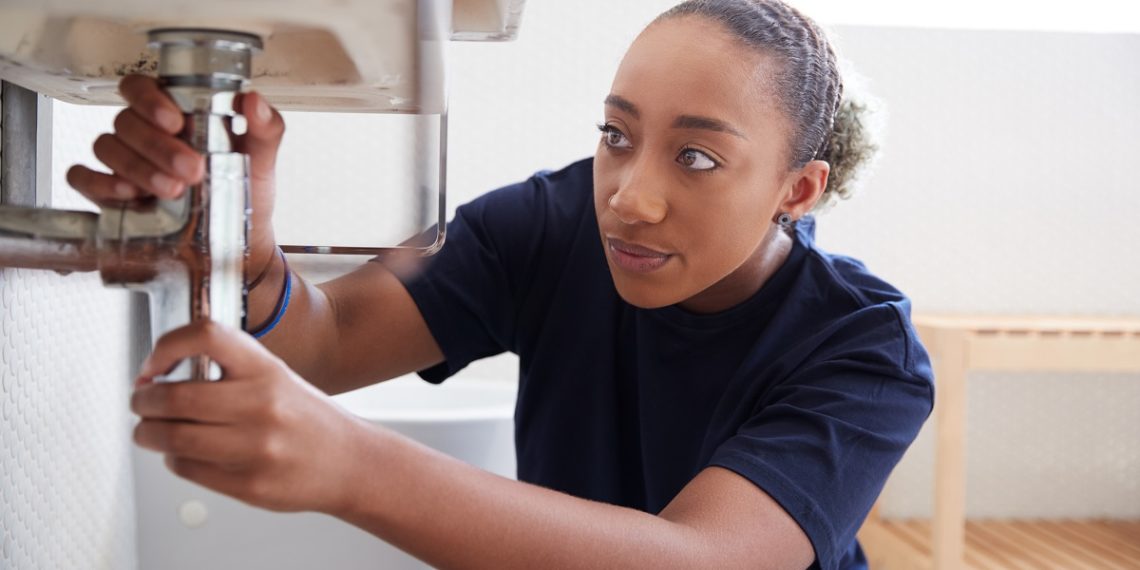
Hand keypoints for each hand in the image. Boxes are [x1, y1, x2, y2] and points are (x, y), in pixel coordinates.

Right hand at [66, 74, 286, 275]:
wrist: (240, 239)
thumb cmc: (246, 190)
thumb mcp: (261, 158)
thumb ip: (265, 127)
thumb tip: (253, 101)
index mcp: (174, 113)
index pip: (141, 88)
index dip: (150, 99)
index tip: (175, 122)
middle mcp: (143, 134)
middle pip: (126, 121)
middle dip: (157, 146)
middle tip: (191, 170)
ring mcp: (123, 162)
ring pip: (106, 147)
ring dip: (137, 167)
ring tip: (171, 190)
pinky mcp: (110, 193)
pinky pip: (82, 178)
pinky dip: (97, 182)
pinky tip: (128, 194)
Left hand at [131, 320, 369, 513]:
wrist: (350, 462)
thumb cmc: (307, 419)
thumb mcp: (275, 377)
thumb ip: (227, 372)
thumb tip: (158, 377)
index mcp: (266, 369)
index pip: (206, 335)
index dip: (166, 346)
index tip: (154, 365)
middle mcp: (262, 404)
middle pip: (174, 396)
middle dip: (144, 401)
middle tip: (141, 402)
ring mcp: (256, 447)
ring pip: (172, 438)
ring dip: (148, 434)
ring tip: (149, 431)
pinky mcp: (249, 484)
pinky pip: (187, 468)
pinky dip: (173, 459)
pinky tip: (183, 454)